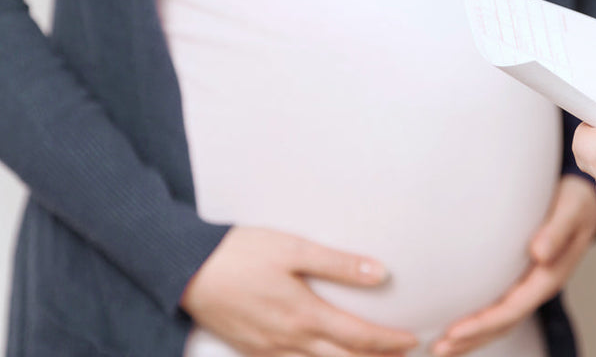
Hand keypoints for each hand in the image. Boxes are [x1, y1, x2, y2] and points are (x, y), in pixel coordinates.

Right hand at [181, 227, 418, 356]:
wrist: (183, 268)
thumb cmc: (239, 253)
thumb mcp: (293, 249)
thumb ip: (339, 264)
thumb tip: (381, 273)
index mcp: (303, 315)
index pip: (359, 337)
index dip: (389, 342)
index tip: (412, 340)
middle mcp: (288, 340)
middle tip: (404, 355)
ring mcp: (268, 350)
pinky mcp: (251, 349)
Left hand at [430, 176, 595, 356]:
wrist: (586, 201)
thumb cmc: (576, 204)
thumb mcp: (570, 212)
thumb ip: (556, 232)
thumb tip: (539, 253)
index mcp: (549, 276)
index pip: (512, 309)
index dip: (483, 323)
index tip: (454, 332)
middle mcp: (539, 287)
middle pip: (503, 323)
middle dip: (471, 338)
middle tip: (438, 348)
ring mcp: (531, 287)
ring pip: (501, 322)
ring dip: (472, 337)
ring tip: (442, 348)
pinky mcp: (523, 281)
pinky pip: (501, 308)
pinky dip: (479, 322)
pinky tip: (460, 326)